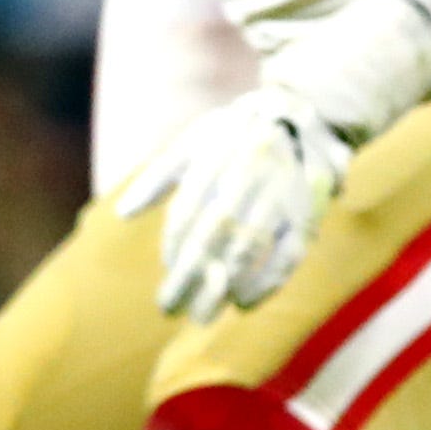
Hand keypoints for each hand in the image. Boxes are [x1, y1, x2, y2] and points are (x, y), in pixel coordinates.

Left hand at [121, 93, 353, 321]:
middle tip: (170, 309)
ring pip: (251, 246)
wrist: (298, 115)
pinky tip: (243, 303)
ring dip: (225, 284)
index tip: (166, 274)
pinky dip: (268, 282)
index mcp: (218, 158)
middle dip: (191, 276)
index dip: (174, 247)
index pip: (189, 211)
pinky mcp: (306, 212)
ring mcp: (281, 195)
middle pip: (215, 234)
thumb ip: (159, 177)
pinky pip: (290, 253)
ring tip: (202, 314)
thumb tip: (124, 214)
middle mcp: (250, 175)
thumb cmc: (233, 134)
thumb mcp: (193, 143)